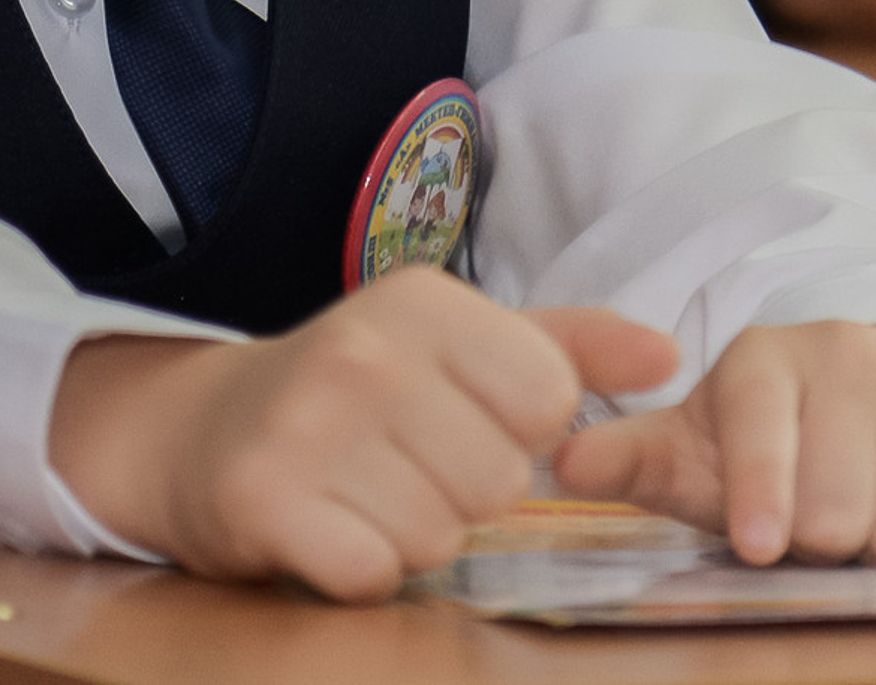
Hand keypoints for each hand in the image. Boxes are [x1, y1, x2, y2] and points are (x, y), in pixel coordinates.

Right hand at [46, 269, 677, 600]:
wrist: (205, 429)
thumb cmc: (358, 389)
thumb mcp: (460, 343)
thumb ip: (569, 346)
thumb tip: (670, 356)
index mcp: (421, 301)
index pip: (546, 398)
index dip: (520, 430)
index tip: (466, 418)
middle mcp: (363, 349)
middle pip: (497, 476)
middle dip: (464, 491)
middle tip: (407, 462)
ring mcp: (306, 422)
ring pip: (438, 532)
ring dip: (412, 532)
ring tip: (367, 489)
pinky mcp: (264, 496)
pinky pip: (372, 572)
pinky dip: (361, 566)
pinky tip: (332, 524)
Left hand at [552, 320, 875, 564]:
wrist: (871, 397)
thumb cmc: (771, 439)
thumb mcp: (697, 446)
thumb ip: (634, 456)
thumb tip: (562, 460)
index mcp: (762, 360)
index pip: (761, 429)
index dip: (761, 494)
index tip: (758, 541)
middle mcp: (844, 350)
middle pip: (836, 504)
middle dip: (824, 539)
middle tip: (816, 525)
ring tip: (863, 514)